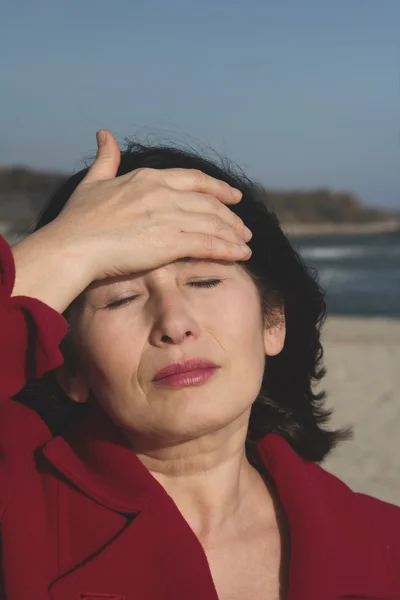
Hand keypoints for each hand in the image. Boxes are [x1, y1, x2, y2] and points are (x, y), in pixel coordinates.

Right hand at [50, 130, 251, 282]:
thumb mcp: (93, 181)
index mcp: (149, 178)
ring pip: (213, 222)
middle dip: (231, 216)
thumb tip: (105, 134)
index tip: (233, 196)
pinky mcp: (170, 241)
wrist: (73, 245)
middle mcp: (163, 193)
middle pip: (209, 202)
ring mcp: (168, 216)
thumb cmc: (78, 219)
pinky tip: (241, 255)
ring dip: (233, 234)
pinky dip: (228, 249)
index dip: (218, 188)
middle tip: (243, 228)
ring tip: (245, 243)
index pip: (194, 180)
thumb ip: (106, 159)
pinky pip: (208, 243)